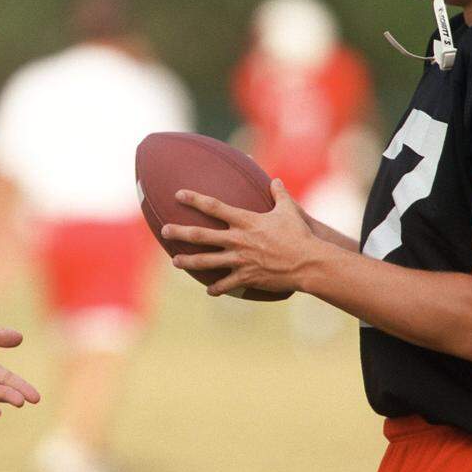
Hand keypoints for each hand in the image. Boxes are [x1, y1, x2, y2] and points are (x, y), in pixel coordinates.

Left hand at [161, 179, 319, 296]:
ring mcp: (240, 259)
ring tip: (175, 262)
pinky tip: (209, 291)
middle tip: (164, 230)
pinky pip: (226, 284)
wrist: (308, 262)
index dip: (195, 199)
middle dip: (180, 232)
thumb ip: (279, 194)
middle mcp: (238, 239)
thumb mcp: (289, 210)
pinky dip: (217, 288)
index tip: (178, 194)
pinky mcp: (246, 277)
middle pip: (201, 235)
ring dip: (189, 262)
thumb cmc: (299, 234)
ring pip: (207, 261)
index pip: (214, 207)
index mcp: (245, 221)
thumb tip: (276, 180)